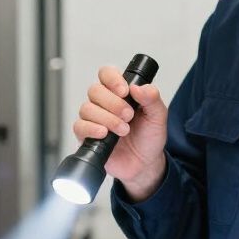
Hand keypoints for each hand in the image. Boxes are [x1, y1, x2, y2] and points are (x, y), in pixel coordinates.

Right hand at [72, 65, 167, 198]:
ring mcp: (94, 119)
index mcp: (119, 93)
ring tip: (123, 130)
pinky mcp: (87, 136)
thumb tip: (138, 87)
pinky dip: (91, 129)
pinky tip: (104, 134)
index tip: (124, 91)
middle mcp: (104, 103)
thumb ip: (152, 99)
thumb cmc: (149, 138)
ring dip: (107, 118)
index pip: (106, 74)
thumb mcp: (158, 116)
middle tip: (129, 116)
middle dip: (113, 103)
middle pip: (95, 90)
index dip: (112, 79)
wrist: (145, 164)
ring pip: (87, 108)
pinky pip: (79, 126)